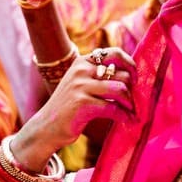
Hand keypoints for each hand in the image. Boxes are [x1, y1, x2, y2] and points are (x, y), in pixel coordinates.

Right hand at [13, 48, 137, 168]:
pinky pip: (114, 108)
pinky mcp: (83, 104)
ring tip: (132, 112)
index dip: (130, 65)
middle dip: (132, 91)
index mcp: (83, 62)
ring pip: (121, 90)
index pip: (115, 53)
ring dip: (130, 104)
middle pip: (122, 75)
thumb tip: (132, 76)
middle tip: (133, 103)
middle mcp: (82, 70)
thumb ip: (99, 76)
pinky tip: (128, 122)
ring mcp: (81, 86)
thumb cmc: (69, 107)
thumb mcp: (80, 84)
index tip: (135, 79)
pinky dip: (125, 117)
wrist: (46, 127)